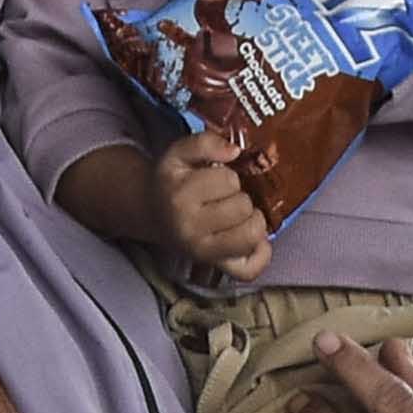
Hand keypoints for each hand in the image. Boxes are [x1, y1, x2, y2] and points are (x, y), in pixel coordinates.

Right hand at [156, 139, 273, 278]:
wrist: (153, 213)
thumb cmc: (172, 181)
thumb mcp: (179, 153)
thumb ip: (205, 142)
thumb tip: (234, 152)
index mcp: (180, 197)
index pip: (229, 181)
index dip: (229, 176)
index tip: (216, 180)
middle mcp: (190, 229)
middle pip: (243, 208)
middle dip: (240, 197)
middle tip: (227, 198)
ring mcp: (204, 253)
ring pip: (252, 236)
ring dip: (253, 221)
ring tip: (240, 215)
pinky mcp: (217, 268)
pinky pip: (250, 270)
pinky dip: (260, 255)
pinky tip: (254, 240)